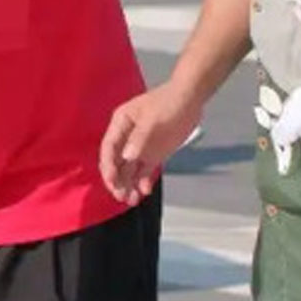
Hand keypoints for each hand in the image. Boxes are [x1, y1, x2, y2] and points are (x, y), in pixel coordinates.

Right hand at [99, 80, 202, 204]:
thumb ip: (139, 139)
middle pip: (116, 162)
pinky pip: (143, 171)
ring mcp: (140, 147)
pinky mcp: (153, 154)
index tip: (112, 181)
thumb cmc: (168, 103)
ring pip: (128, 170)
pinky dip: (142, 182)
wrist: (191, 99)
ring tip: (131, 201)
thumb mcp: (153, 119)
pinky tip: (144, 192)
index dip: (108, 165)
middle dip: (116, 180)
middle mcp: (126, 138)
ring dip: (127, 185)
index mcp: (120, 124)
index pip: (109, 148)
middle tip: (122, 196)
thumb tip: (127, 157)